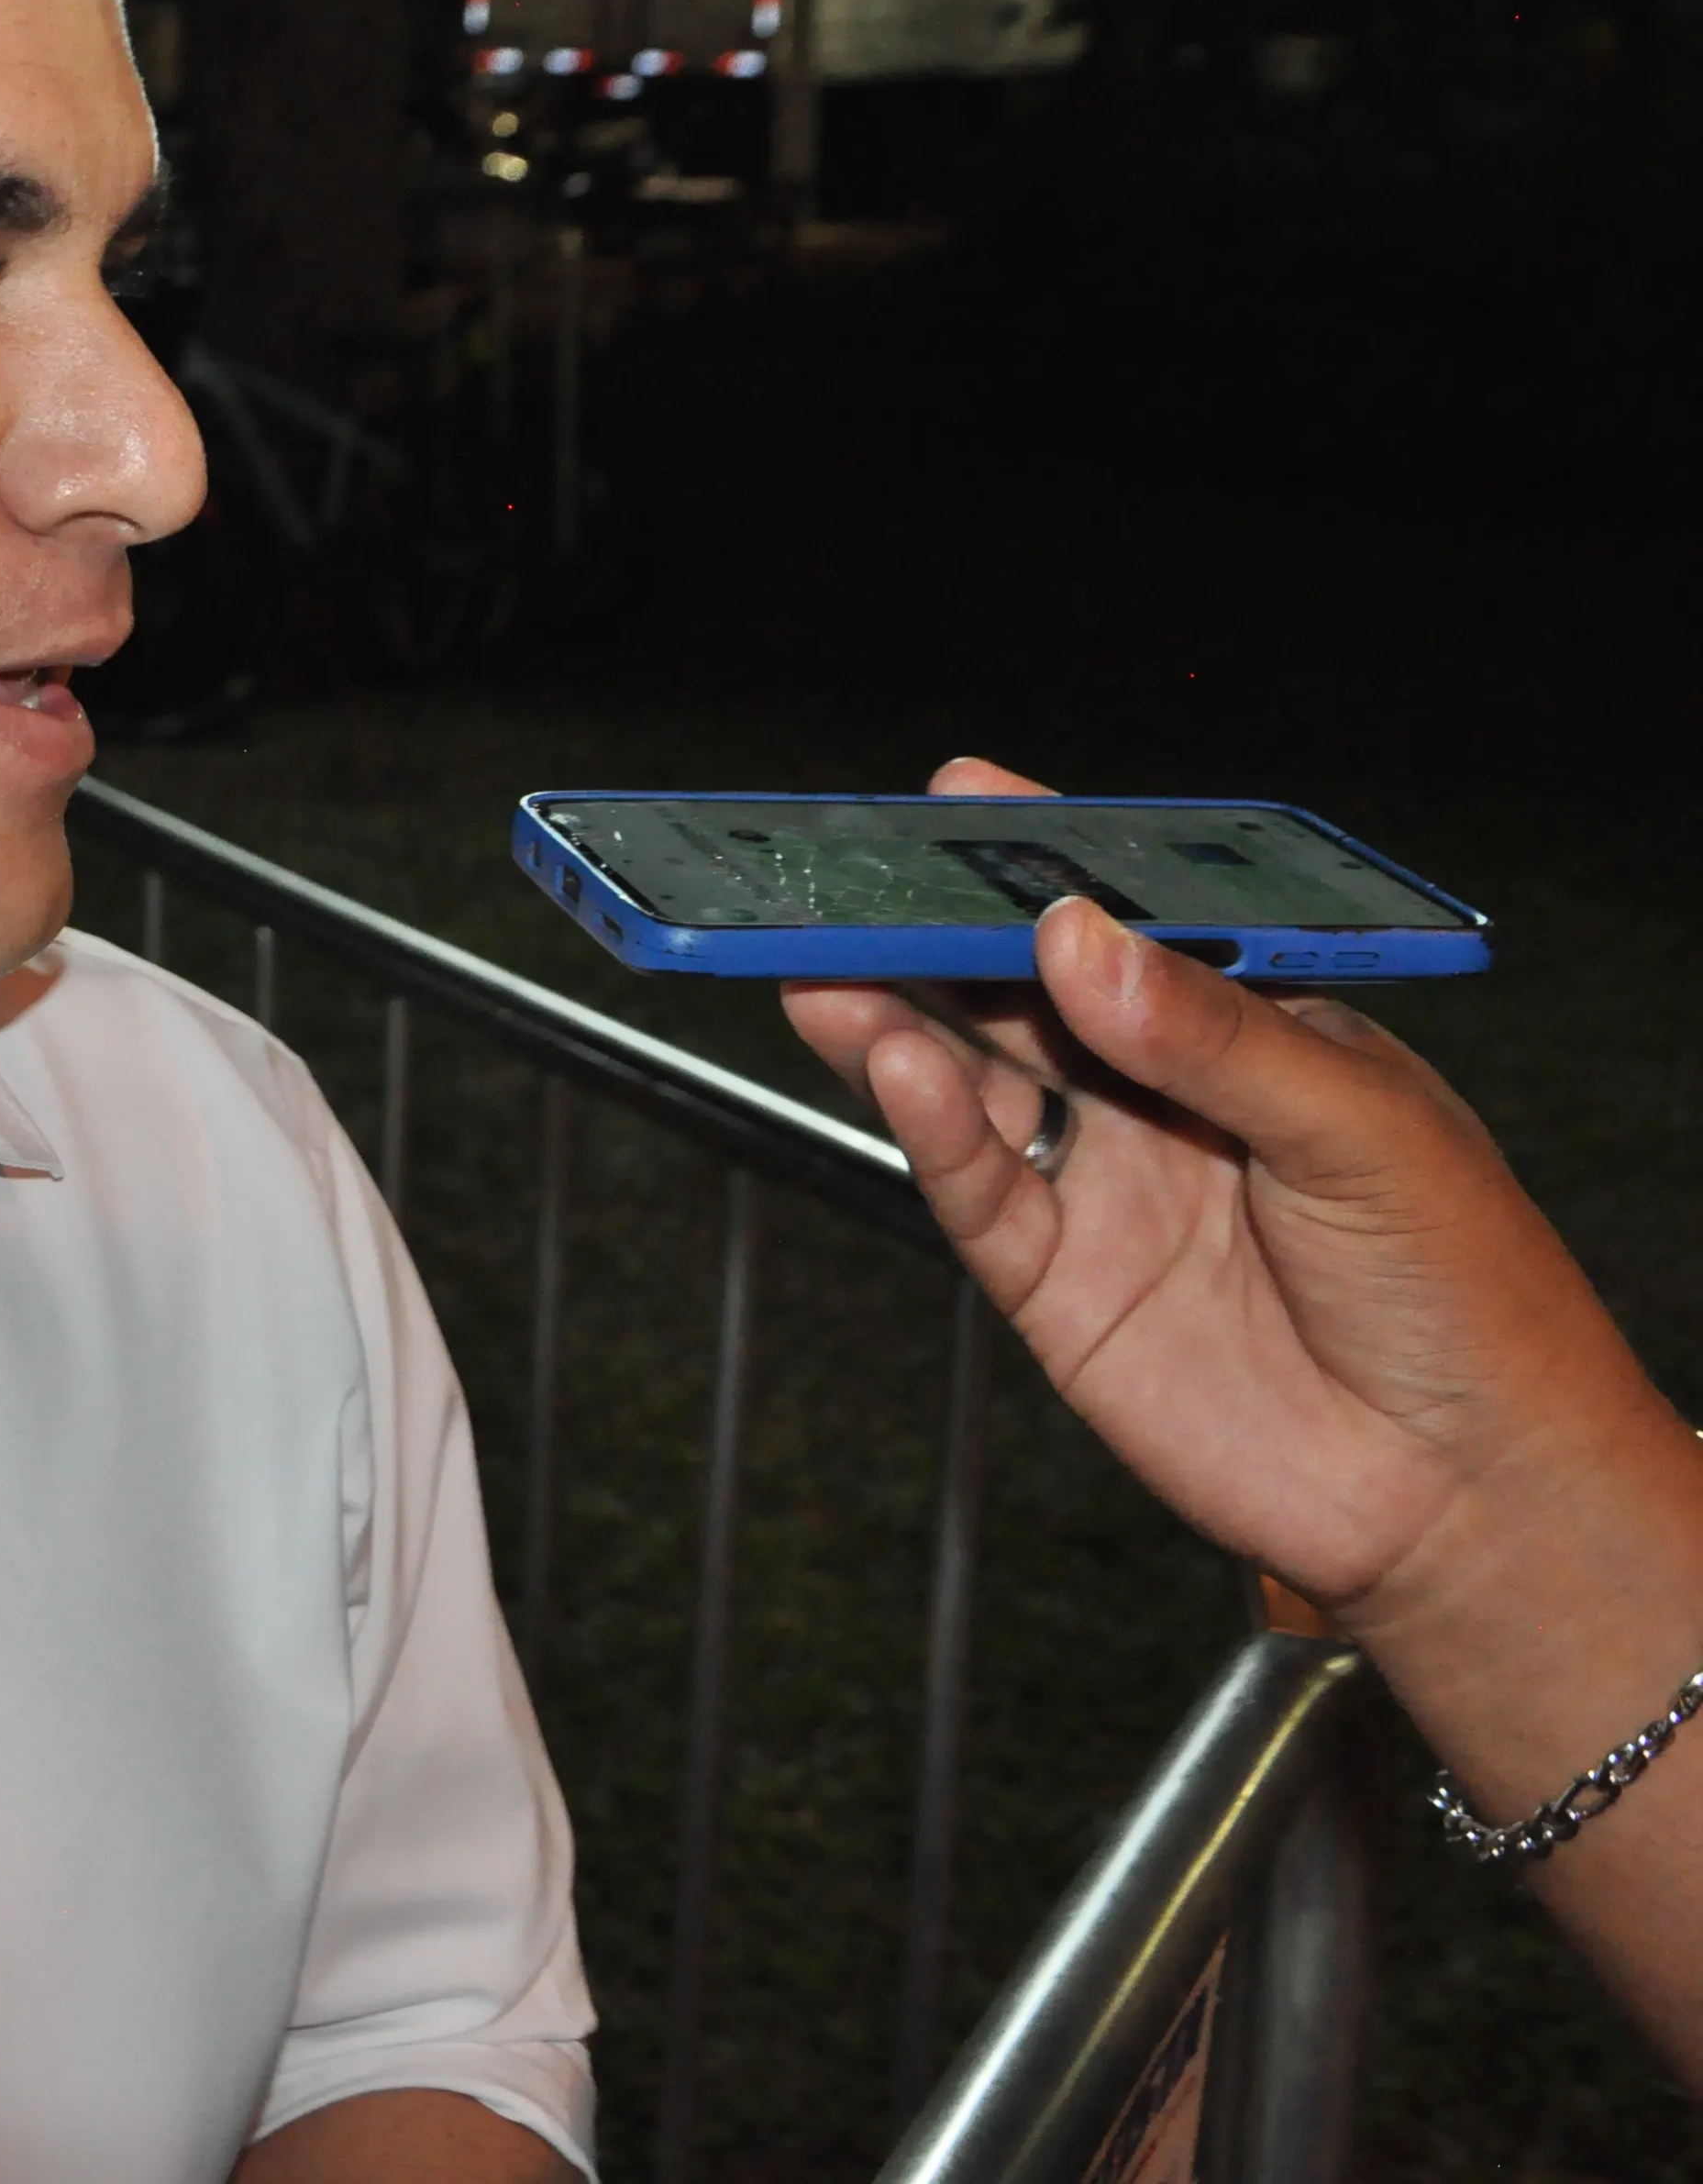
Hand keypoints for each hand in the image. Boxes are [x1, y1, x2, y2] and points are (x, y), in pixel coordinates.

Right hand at [779, 760, 1664, 1636]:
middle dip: (929, 930)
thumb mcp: (1360, 1128)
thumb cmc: (1469, 1291)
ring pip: (972, 1078)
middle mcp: (1162, 1096)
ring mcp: (1104, 1186)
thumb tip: (1077, 938)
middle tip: (838, 879)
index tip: (957, 799)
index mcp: (1252, 1028)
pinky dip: (929, 1125)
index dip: (1043, 857)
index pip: (1131, 920)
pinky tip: (899, 1069)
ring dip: (894, 1018)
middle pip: (1021, 990)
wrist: (1467, 1494)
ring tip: (822, 966)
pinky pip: (979, 1186)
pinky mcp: (1057, 1284)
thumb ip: (1210, 1034)